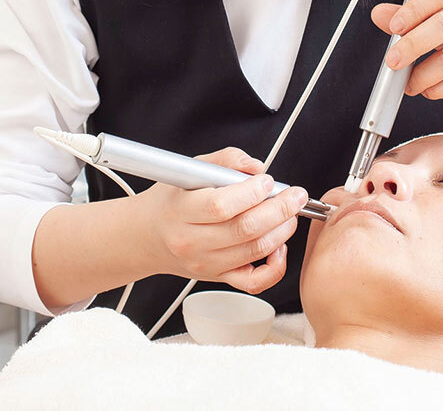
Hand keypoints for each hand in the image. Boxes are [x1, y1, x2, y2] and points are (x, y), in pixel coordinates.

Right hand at [136, 146, 307, 293]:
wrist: (148, 236)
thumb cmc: (171, 201)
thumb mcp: (190, 170)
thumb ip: (225, 160)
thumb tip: (256, 167)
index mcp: (181, 210)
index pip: (221, 205)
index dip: (251, 192)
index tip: (266, 180)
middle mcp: (192, 241)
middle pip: (245, 229)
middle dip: (279, 210)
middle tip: (295, 195)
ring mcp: (206, 263)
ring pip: (255, 251)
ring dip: (282, 230)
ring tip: (291, 213)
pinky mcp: (218, 277)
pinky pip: (254, 282)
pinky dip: (275, 267)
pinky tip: (279, 246)